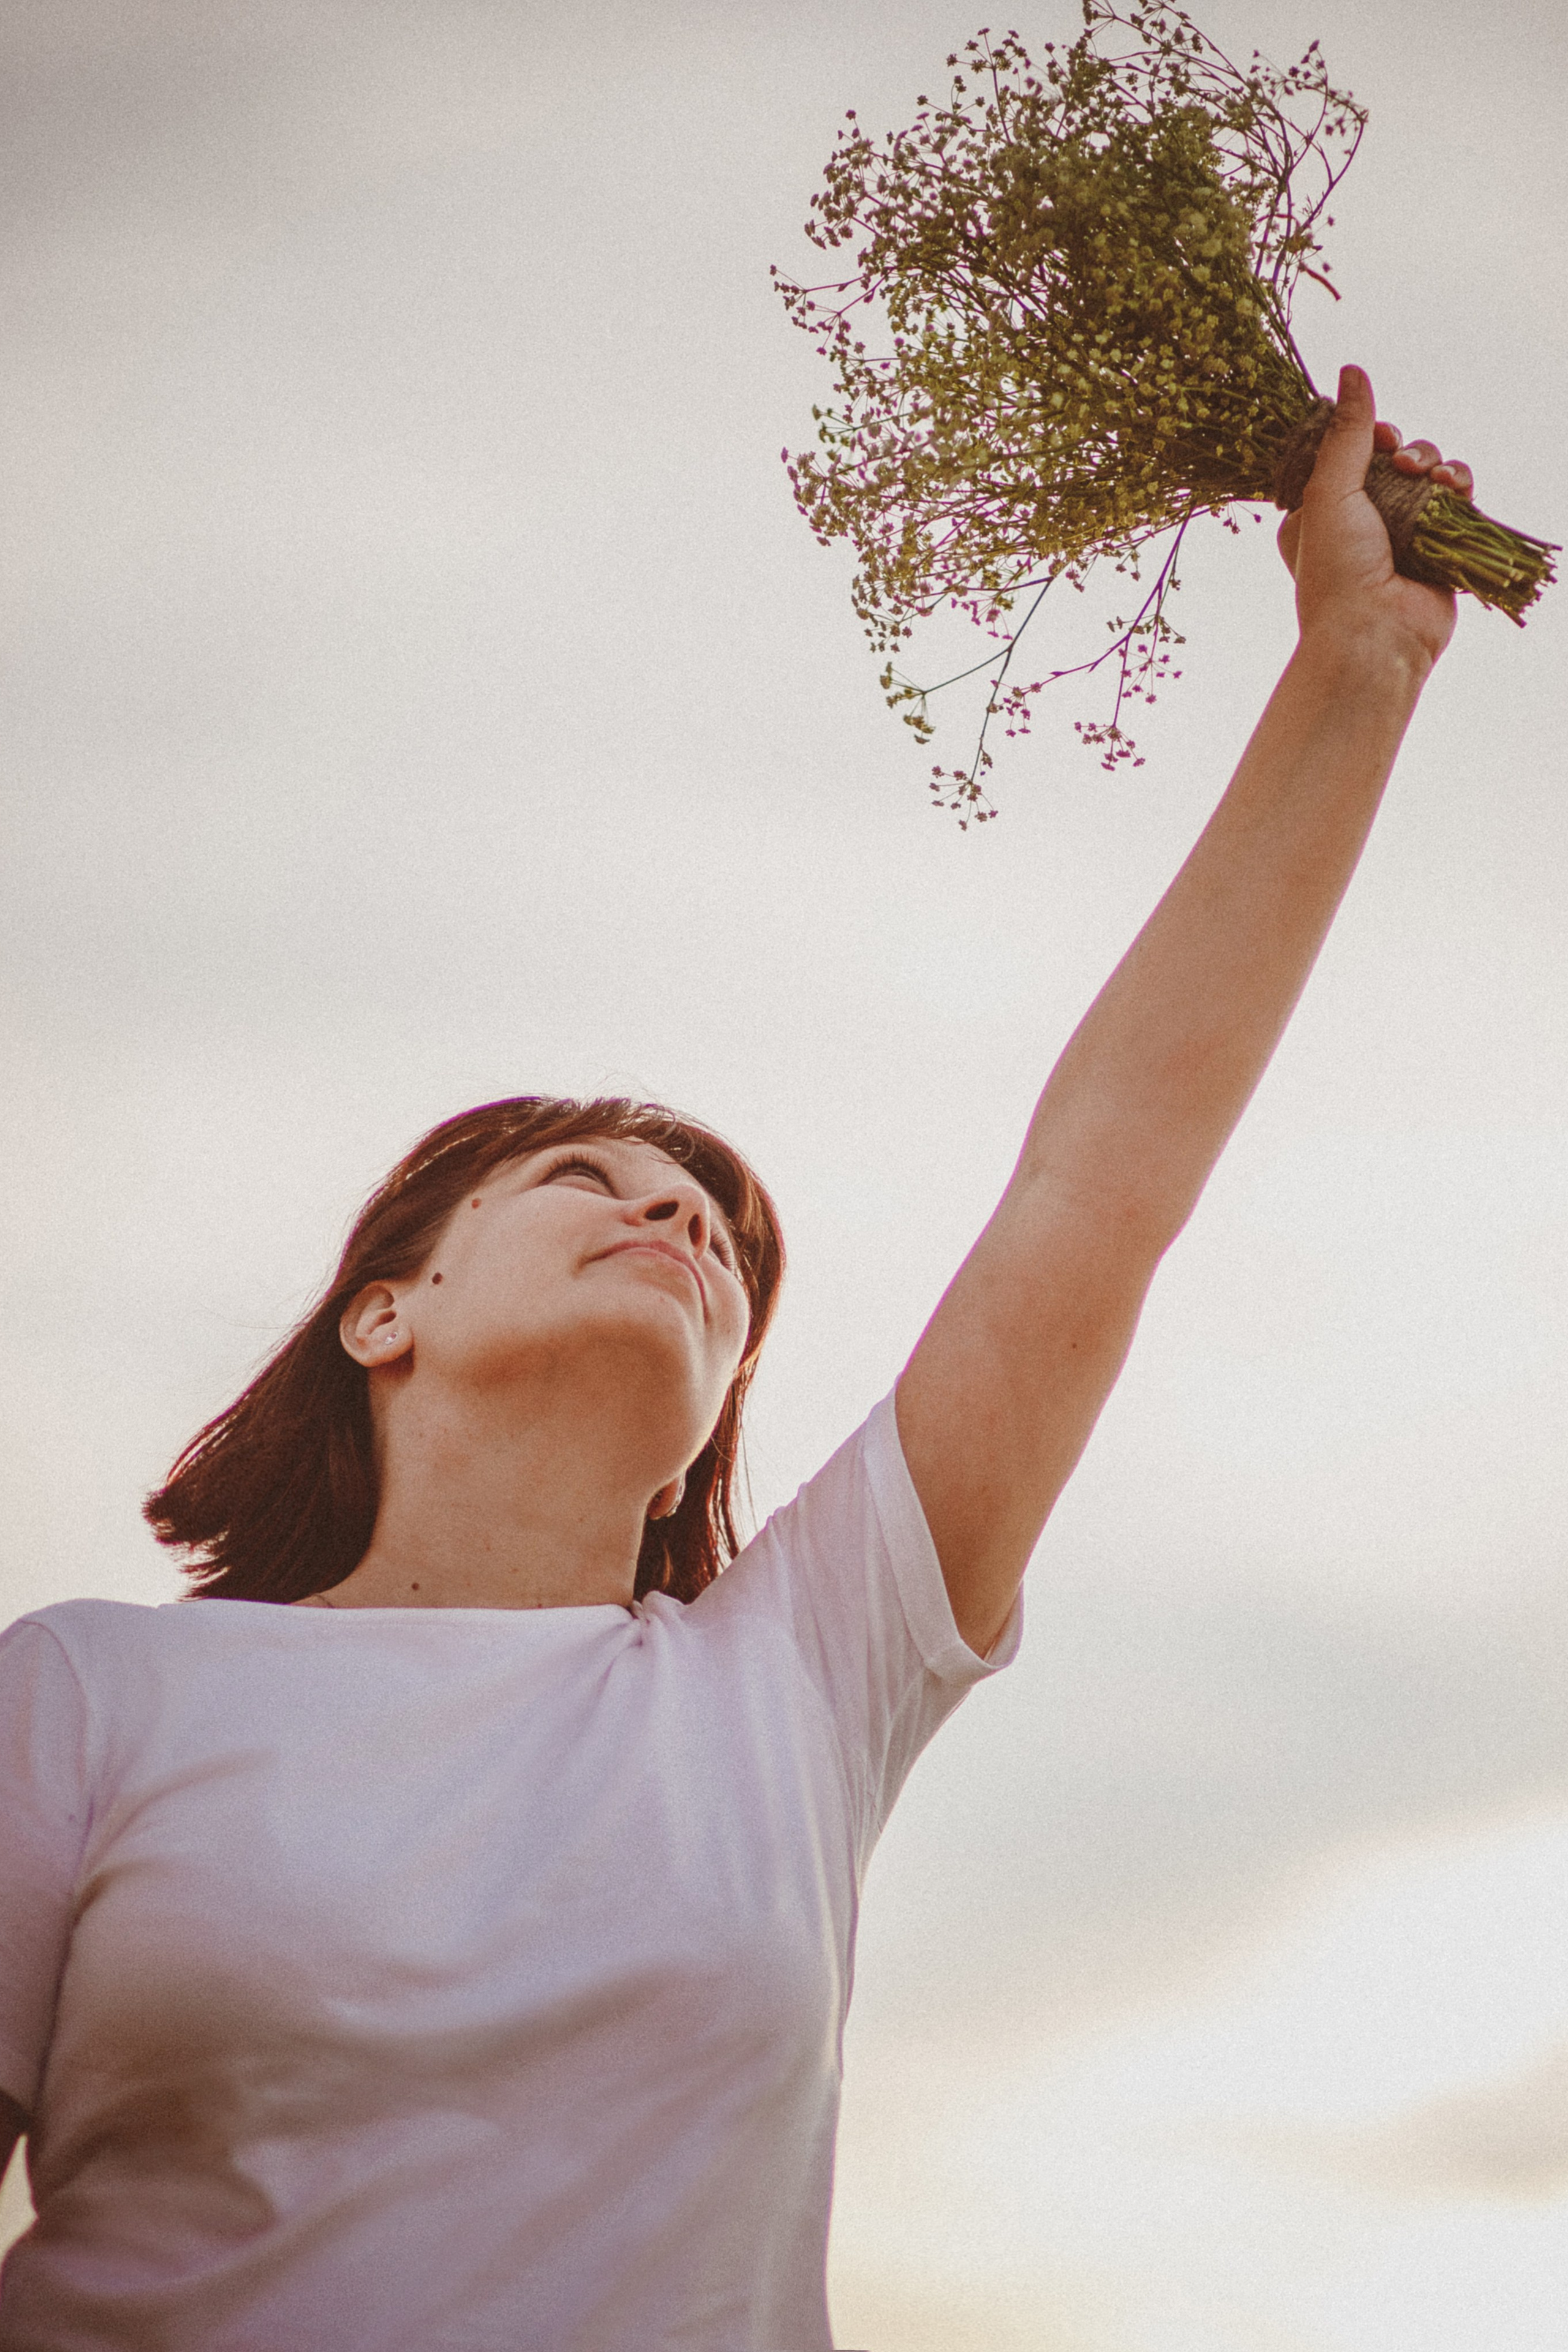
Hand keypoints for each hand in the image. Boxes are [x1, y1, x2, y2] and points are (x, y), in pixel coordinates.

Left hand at [1277, 364, 1467, 673]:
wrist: (1375, 636)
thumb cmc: (1337, 571)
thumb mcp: (1329, 491)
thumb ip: (1345, 432)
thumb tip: (1353, 370)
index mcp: (1317, 513)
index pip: (1349, 454)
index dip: (1368, 437)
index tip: (1377, 435)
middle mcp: (1360, 523)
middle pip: (1393, 459)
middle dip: (1405, 451)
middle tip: (1401, 461)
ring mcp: (1401, 535)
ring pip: (1428, 475)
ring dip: (1434, 464)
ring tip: (1430, 478)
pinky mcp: (1438, 547)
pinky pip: (1455, 501)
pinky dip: (1459, 487)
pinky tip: (1454, 488)